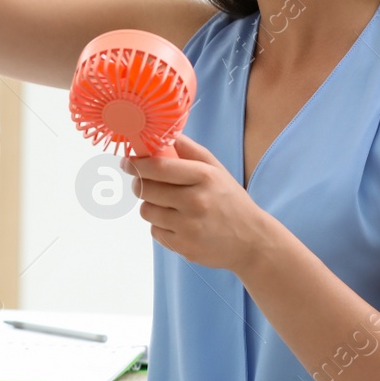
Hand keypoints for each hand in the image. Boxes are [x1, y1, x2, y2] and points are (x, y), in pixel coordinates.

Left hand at [122, 130, 274, 275]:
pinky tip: (178, 224)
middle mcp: (196, 202)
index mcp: (204, 177)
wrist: (252, 241)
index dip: (136, 164)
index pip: (158, 167)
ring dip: (151, 206)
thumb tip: (162, 133)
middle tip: (146, 183)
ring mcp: (189, 227)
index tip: (127, 162)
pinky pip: (155, 231)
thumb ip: (189, 149)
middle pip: (145, 189)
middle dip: (141, 184)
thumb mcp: (216, 169)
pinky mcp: (184, 247)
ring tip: (169, 205)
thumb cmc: (230, 200)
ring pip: (146, 211)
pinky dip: (161, 226)